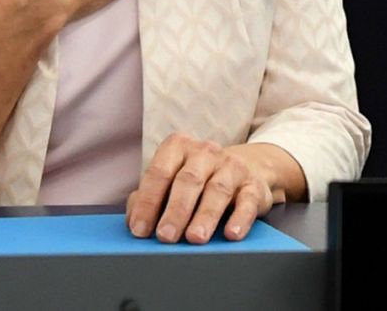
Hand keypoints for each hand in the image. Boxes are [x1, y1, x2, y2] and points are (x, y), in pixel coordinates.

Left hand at [126, 135, 277, 244]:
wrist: (245, 168)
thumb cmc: (197, 179)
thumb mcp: (171, 180)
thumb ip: (149, 196)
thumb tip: (133, 221)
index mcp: (178, 147)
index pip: (159, 173)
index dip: (147, 202)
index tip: (139, 229)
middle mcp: (204, 152)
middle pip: (188, 181)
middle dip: (175, 211)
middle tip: (165, 237)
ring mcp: (231, 166)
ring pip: (217, 190)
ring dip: (205, 216)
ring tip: (195, 238)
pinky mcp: (253, 185)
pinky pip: (248, 201)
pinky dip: (240, 218)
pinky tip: (231, 234)